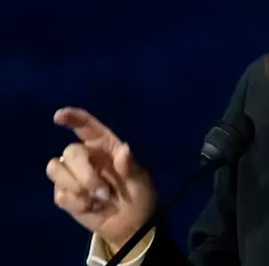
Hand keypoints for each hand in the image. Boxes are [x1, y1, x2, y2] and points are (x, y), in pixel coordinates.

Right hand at [47, 107, 155, 253]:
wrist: (130, 224)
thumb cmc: (139, 195)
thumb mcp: (141, 181)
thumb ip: (130, 167)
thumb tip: (124, 150)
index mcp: (106, 146)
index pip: (87, 126)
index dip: (73, 117)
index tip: (59, 116)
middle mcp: (87, 157)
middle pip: (70, 152)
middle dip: (84, 173)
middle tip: (103, 191)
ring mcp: (73, 175)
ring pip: (56, 169)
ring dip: (77, 186)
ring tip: (98, 198)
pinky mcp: (65, 195)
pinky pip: (59, 194)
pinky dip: (77, 203)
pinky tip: (92, 207)